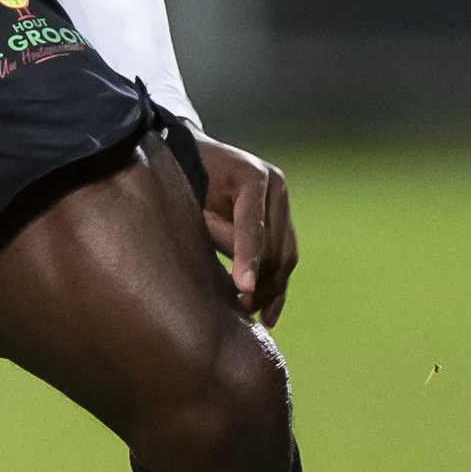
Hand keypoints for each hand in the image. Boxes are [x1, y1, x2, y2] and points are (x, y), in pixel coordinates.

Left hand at [193, 135, 298, 326]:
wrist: (194, 157)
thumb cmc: (184, 180)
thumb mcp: (192, 201)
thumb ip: (214, 232)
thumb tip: (237, 278)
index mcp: (251, 175)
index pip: (252, 224)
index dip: (248, 257)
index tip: (243, 286)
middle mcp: (275, 186)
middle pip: (274, 244)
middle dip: (260, 279)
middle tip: (240, 309)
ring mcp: (283, 203)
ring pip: (285, 255)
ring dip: (270, 288)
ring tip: (252, 314)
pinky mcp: (282, 219)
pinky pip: (286, 256)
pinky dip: (277, 286)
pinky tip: (270, 314)